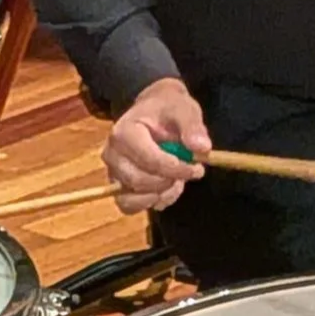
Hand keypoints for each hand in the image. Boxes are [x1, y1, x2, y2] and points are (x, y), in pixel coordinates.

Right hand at [103, 77, 212, 212]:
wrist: (155, 112)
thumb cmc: (167, 110)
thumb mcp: (184, 109)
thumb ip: (192, 126)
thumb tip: (202, 148)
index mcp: (124, 132)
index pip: (148, 159)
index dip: (175, 168)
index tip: (197, 167)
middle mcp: (112, 154)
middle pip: (139, 181)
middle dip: (169, 181)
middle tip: (192, 171)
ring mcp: (113, 171)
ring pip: (135, 197)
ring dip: (163, 193)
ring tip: (179, 179)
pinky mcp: (118, 186)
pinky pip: (131, 206)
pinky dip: (153, 202)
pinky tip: (168, 188)